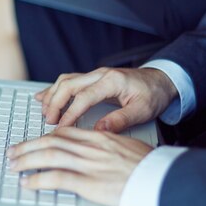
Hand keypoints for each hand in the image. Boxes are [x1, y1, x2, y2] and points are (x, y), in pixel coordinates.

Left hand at [8, 127, 152, 205]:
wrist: (162, 179)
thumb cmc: (149, 167)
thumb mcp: (126, 148)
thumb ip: (108, 147)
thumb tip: (96, 153)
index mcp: (100, 138)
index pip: (64, 133)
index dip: (44, 137)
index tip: (32, 143)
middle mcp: (92, 147)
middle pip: (51, 141)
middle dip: (28, 146)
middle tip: (13, 152)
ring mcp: (90, 164)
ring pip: (49, 156)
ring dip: (27, 160)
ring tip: (13, 166)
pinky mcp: (90, 182)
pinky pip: (57, 178)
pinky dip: (38, 180)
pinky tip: (28, 183)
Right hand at [36, 67, 177, 131]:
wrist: (162, 80)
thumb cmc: (154, 94)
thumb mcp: (142, 110)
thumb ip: (120, 120)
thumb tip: (98, 130)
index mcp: (112, 81)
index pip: (84, 96)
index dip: (70, 113)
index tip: (61, 127)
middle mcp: (100, 74)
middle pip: (69, 85)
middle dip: (55, 103)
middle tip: (48, 121)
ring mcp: (95, 75)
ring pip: (66, 81)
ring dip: (53, 96)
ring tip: (44, 112)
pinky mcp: (93, 79)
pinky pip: (69, 81)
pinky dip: (55, 89)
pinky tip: (43, 97)